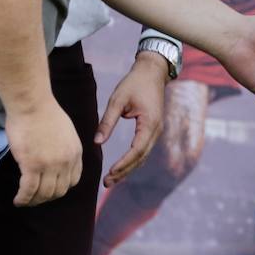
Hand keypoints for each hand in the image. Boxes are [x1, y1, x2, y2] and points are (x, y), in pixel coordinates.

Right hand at [5, 97, 81, 205]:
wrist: (32, 104)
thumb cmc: (44, 112)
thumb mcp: (65, 132)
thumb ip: (64, 148)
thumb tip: (55, 159)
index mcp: (76, 153)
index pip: (73, 180)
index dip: (61, 188)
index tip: (50, 189)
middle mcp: (67, 162)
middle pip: (59, 191)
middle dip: (47, 198)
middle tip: (35, 198)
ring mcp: (50, 166)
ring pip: (44, 194)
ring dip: (34, 201)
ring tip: (24, 201)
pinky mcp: (32, 166)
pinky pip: (29, 190)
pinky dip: (23, 198)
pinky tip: (18, 200)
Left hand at [95, 51, 168, 187]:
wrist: (153, 72)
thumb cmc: (134, 83)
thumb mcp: (117, 100)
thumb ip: (107, 121)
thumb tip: (97, 142)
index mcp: (149, 123)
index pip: (137, 150)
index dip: (123, 163)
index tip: (109, 172)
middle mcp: (156, 130)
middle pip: (140, 158)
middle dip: (124, 172)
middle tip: (106, 183)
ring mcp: (156, 131)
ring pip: (142, 156)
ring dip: (128, 169)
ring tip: (111, 180)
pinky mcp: (153, 129)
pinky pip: (143, 150)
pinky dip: (132, 160)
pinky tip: (121, 167)